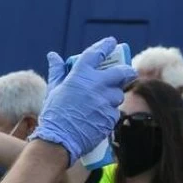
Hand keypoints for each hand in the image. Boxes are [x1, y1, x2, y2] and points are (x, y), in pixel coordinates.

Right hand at [30, 37, 137, 163]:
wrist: (59, 140)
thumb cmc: (54, 114)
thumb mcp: (54, 89)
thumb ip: (57, 71)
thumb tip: (53, 55)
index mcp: (80, 75)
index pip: (96, 54)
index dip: (105, 46)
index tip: (112, 42)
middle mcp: (95, 85)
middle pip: (121, 72)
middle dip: (127, 70)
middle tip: (128, 71)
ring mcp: (104, 101)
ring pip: (119, 94)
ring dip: (114, 95)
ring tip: (104, 100)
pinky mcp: (110, 117)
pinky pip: (115, 111)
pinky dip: (109, 112)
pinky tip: (99, 116)